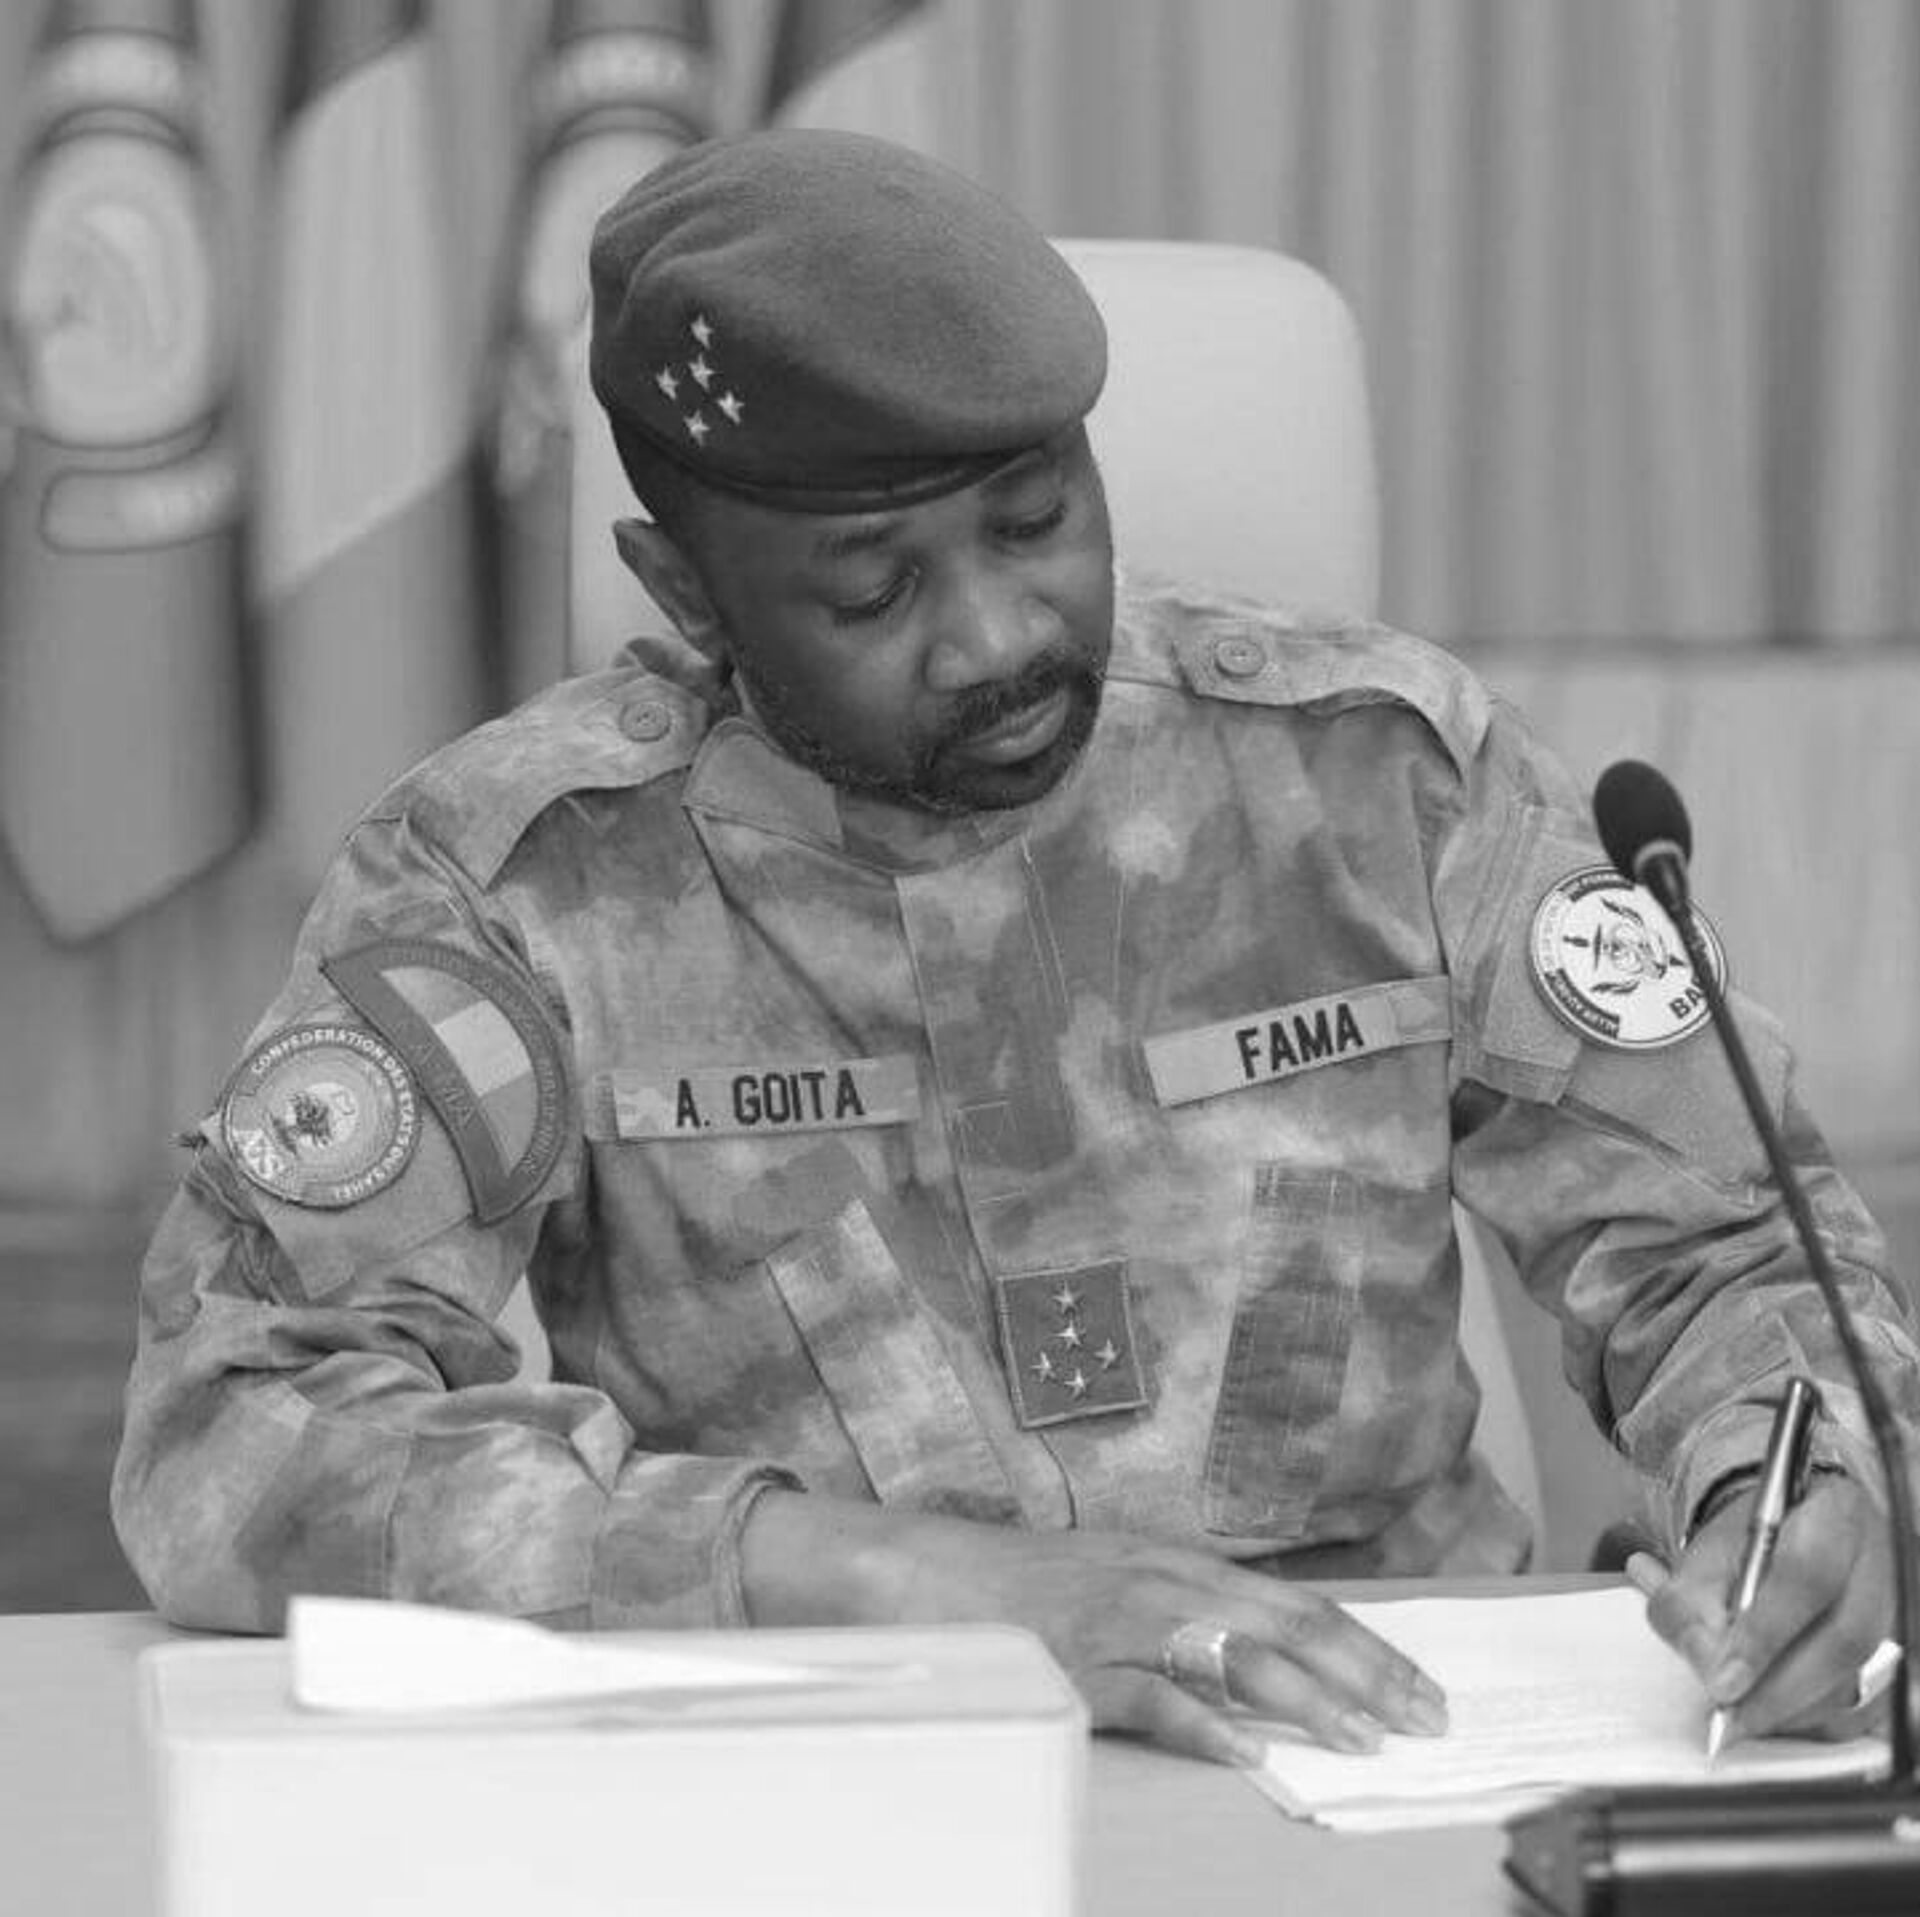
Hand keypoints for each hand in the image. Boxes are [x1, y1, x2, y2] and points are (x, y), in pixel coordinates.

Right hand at [740, 1492, 1446, 1766]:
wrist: (916, 1571)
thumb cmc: (1015, 1585)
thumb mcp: (1113, 1584)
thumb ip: (1181, 1614)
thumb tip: (1260, 1668)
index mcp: (1174, 1561)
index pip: (1294, 1603)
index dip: (1364, 1643)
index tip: (1419, 1682)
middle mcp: (1158, 1579)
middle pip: (1285, 1624)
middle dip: (1364, 1670)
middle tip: (1424, 1716)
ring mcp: (1116, 1619)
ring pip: (1235, 1654)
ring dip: (1309, 1699)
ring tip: (1364, 1737)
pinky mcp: (1074, 1662)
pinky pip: (1151, 1696)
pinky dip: (1205, 1725)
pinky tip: (1249, 1755)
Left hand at [1629, 1471, 1890, 1747]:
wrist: (1792, 1536)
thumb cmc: (1749, 1548)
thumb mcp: (1703, 1559)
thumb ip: (1689, 1608)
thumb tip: (1713, 1673)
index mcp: (1831, 1513)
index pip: (1807, 1573)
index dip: (1765, 1632)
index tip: (1725, 1682)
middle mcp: (1881, 1563)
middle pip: (1845, 1637)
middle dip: (1780, 1688)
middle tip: (1730, 1717)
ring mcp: (1900, 1614)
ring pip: (1860, 1679)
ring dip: (1794, 1709)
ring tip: (1742, 1716)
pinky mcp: (1901, 1657)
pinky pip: (1868, 1708)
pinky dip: (1815, 1720)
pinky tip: (1773, 1714)